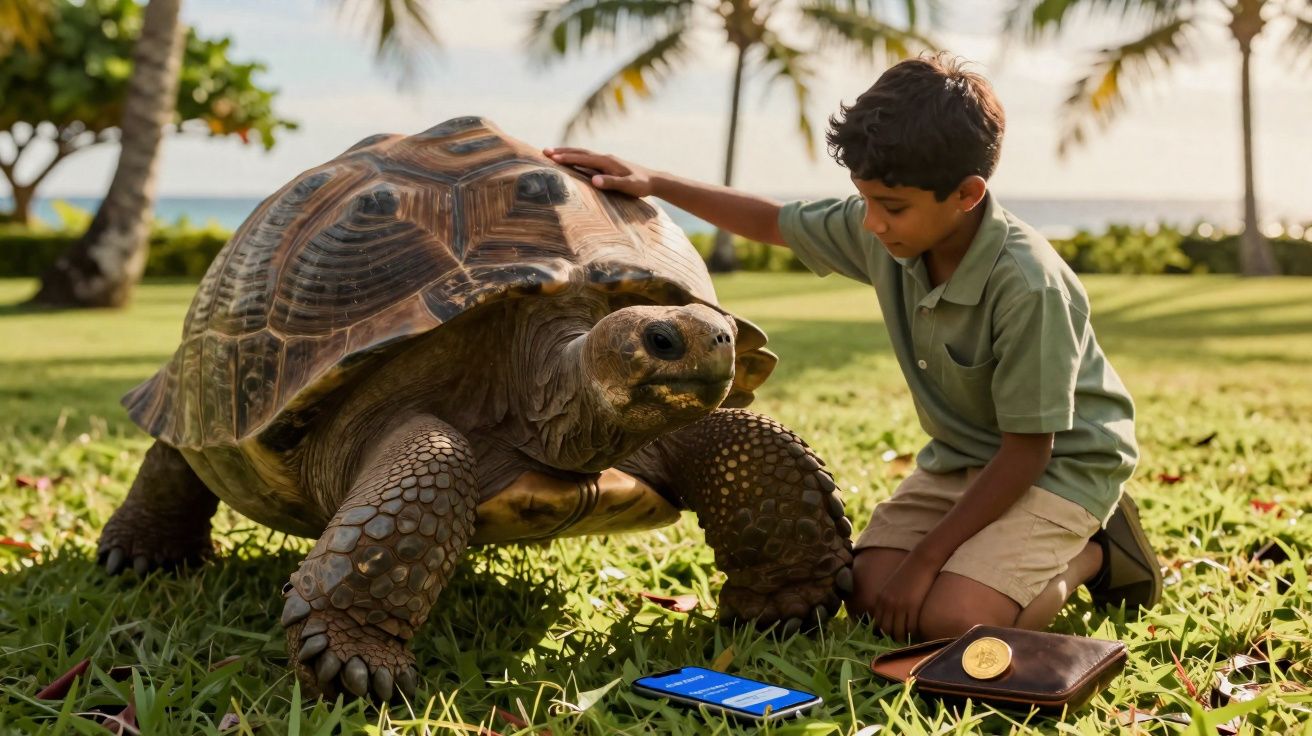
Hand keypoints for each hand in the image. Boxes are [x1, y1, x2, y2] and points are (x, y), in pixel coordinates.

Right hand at [543, 147, 657, 197]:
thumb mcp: (628, 186)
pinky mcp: (607, 164)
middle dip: (562, 151)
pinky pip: (587, 158)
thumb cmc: (641, 185)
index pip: (583, 158)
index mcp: (607, 161)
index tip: (551, 157)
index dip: (567, 157)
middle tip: (544, 151)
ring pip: (582, 153)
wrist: (653, 180)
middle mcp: (605, 158)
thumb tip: (594, 181)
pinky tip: (570, 160)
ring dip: (567, 152)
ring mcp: (606, 160)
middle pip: (580, 152)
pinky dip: (575, 157)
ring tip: (551, 153)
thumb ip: (612, 183)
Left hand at [871, 553, 939, 641]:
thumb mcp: (892, 586)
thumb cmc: (908, 572)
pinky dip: (913, 634)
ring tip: (908, 643)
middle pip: (886, 629)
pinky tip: (917, 636)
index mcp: (881, 598)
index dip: (882, 632)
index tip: (888, 638)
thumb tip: (890, 613)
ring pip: (898, 631)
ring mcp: (900, 606)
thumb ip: (888, 599)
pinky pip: (911, 627)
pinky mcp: (913, 606)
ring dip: (902, 639)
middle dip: (891, 638)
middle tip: (898, 643)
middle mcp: (888, 604)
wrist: (921, 561)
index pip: (877, 622)